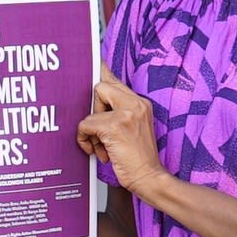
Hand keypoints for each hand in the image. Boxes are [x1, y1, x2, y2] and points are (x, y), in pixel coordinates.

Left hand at [77, 66, 169, 193]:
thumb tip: (96, 97)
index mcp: (140, 102)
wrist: (150, 178)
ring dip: (91, 132)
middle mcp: (136, 103)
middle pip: (100, 87)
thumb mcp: (132, 128)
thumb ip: (117, 112)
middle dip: (94, 110)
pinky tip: (100, 152)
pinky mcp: (115, 126)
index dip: (101, 71)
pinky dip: (86, 140)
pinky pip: (86, 125)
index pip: (115, 79)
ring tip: (105, 147)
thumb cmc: (138, 158)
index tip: (94, 59)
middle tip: (101, 131)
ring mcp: (126, 113)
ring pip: (91, 110)